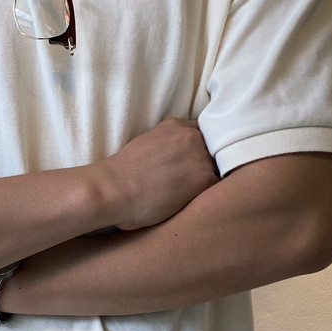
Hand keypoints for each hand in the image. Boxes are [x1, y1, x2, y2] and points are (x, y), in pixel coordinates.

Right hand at [98, 118, 218, 230]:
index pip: (203, 133)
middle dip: (209, 164)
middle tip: (196, 183)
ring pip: (220, 168)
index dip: (203, 150)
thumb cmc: (120, 176)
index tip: (197, 163)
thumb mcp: (144, 145)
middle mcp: (191, 136)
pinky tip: (199, 204)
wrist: (111, 190)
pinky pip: (219, 187)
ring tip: (196, 195)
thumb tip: (174, 162)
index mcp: (175, 126)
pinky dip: (212, 196)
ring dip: (211, 181)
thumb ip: (166, 147)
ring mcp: (200, 155)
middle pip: (215, 149)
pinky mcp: (204, 178)